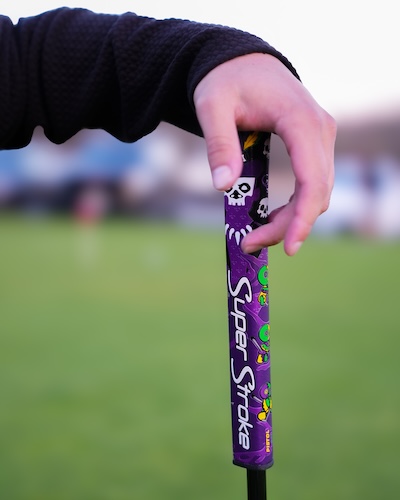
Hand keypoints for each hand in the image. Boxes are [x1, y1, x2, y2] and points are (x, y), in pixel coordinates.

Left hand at [193, 53, 335, 255]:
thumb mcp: (212, 107)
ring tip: (253, 236)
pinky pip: (312, 184)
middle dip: (288, 226)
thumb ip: (219, 144)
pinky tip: (270, 218)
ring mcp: (320, 137)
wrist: (241, 61)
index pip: (312, 180)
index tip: (288, 248)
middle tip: (248, 244)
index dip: (302, 218)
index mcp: (301, 121)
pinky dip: (295, 207)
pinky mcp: (313, 144)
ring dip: (291, 220)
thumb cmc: (226, 81)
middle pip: (316, 193)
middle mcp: (320, 130)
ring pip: (317, 192)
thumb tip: (223, 185)